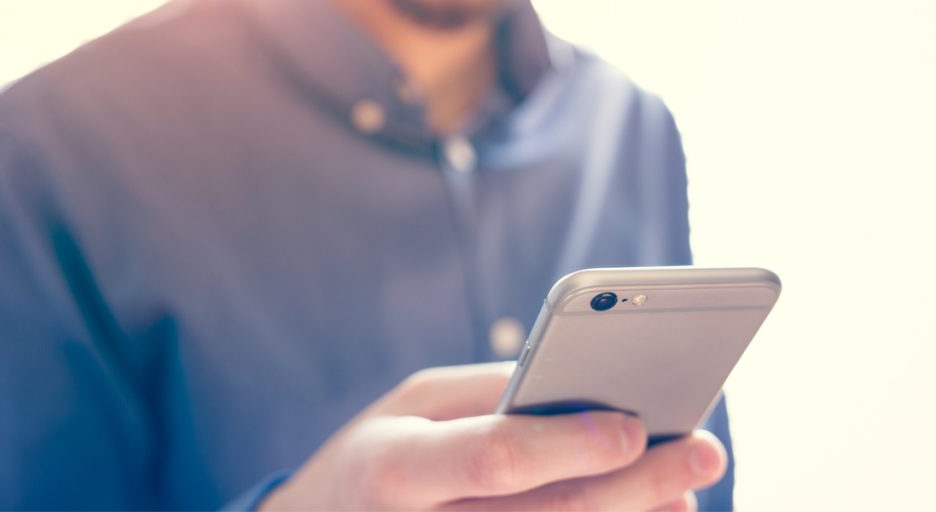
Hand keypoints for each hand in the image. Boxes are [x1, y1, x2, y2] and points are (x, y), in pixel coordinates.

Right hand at [260, 362, 725, 510]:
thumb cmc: (371, 460)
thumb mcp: (407, 407)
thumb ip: (485, 395)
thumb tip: (579, 392)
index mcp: (396, 467)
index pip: (493, 458)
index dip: (568, 444)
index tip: (635, 423)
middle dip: (637, 485)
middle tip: (705, 451)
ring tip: (684, 492)